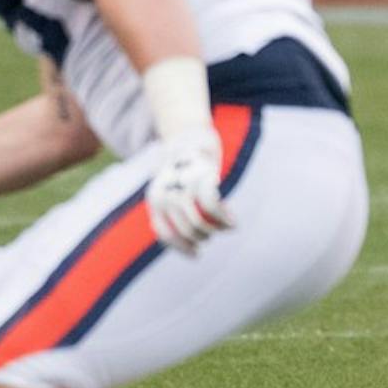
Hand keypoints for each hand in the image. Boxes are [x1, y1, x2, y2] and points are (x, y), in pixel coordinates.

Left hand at [145, 126, 233, 255]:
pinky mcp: (201, 177)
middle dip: (202, 237)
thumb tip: (183, 241)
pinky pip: (212, 208)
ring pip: (199, 223)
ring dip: (215, 230)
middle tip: (213, 235)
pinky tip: (233, 222)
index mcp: (154, 199)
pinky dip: (225, 219)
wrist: (189, 133)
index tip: (197, 254)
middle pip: (185, 230)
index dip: (181, 247)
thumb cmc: (182, 166)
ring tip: (226, 227)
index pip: (165, 233)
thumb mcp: (169, 187)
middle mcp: (165, 194)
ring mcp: (183, 185)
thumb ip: (169, 210)